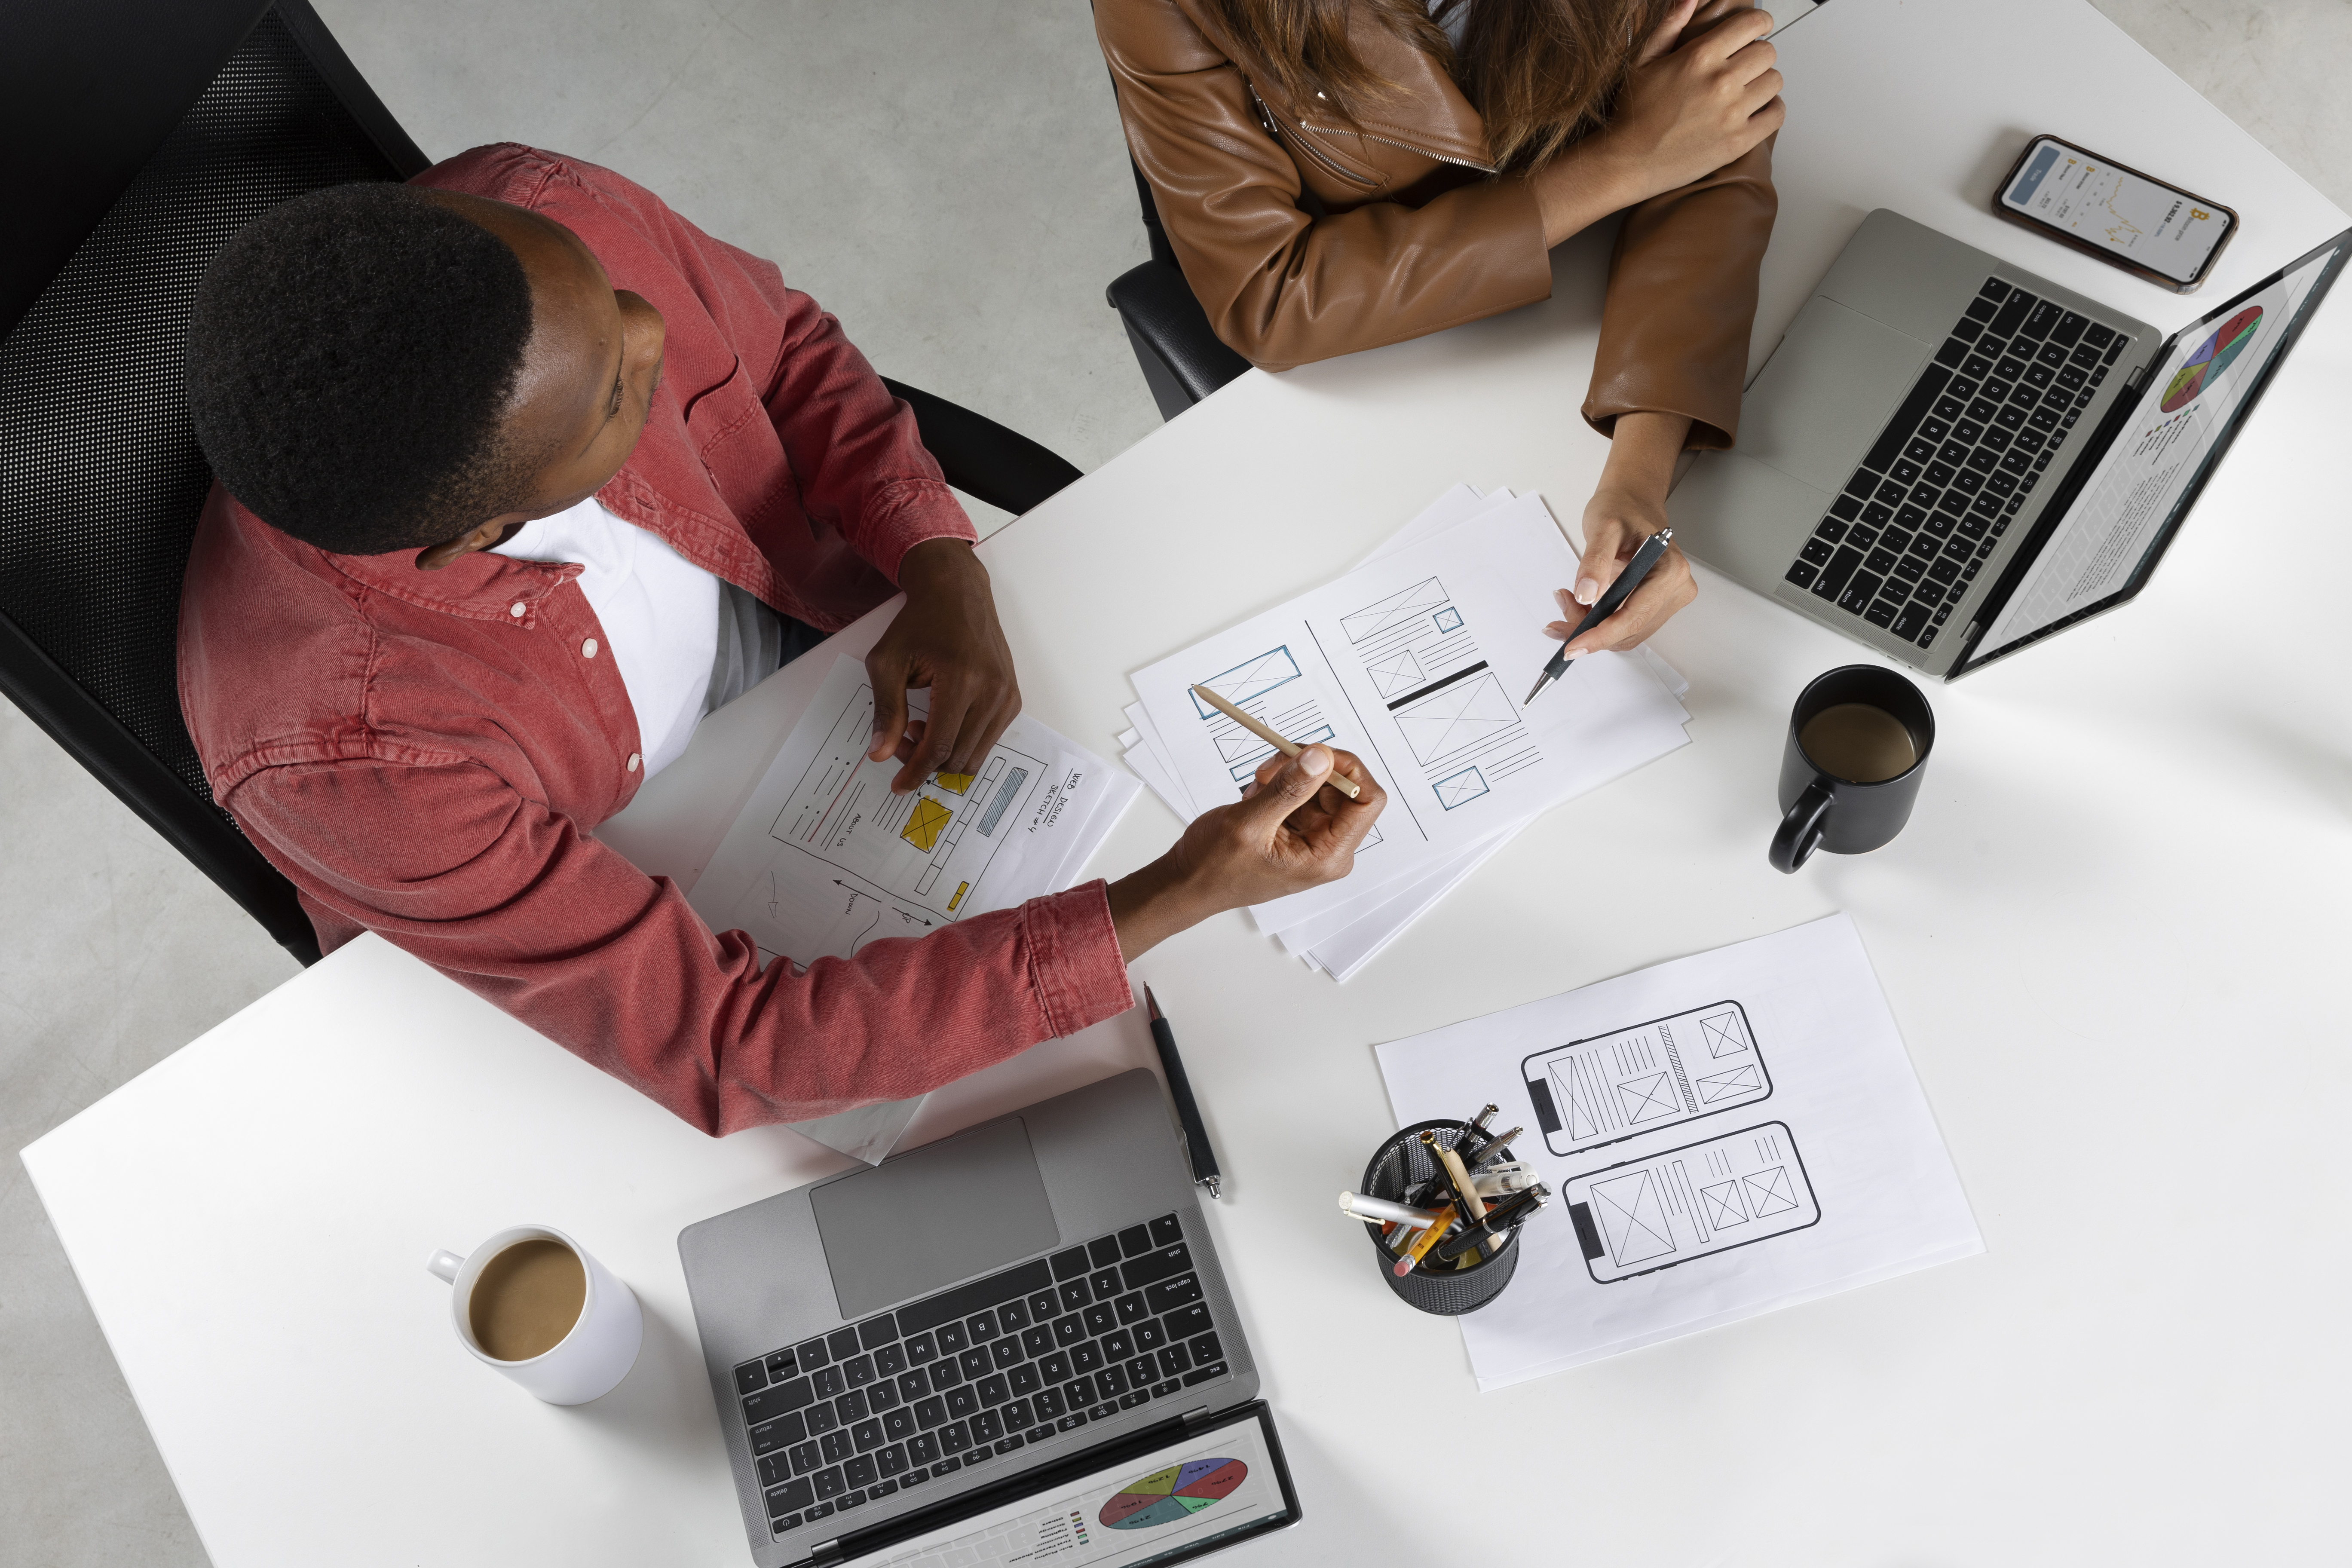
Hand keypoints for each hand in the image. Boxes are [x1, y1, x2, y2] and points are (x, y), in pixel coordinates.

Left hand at [865, 539, 1020, 793]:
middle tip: (902, 741)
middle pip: (958, 757)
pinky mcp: (1013, 699)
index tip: (898, 785)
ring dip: (944, 755)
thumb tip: (880, 754)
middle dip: (926, 762)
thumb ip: (886, 710)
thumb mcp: (888, 662)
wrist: (957, 593)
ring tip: (921, 727)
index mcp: (961, 680)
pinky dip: (963, 743)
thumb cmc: (920, 623)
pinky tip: (942, 720)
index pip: (939, 746)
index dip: (915, 772)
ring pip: (976, 755)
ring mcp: (1007, 696)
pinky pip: (988, 741)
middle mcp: (992, 691)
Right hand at [1106, 746, 1385, 960]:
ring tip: (1257, 788)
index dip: (1348, 769)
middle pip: (1342, 787)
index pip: (1367, 801)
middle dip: (1309, 769)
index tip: (1315, 753)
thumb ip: (1288, 789)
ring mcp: (1313, 837)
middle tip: (1273, 766)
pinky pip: (1301, 791)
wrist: (1188, 882)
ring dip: (1289, 776)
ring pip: (1319, 784)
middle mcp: (1327, 847)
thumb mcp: (1249, 824)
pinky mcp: (1297, 828)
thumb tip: (1322, 757)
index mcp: (1328, 856)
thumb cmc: (1214, 869)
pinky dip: (1279, 785)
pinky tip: (1255, 798)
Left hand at [1555, 412, 1697, 655]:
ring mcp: (1668, 599)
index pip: (1633, 617)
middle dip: (1590, 631)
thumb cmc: (1621, 508)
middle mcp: (1676, 589)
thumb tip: (1587, 594)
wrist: (1631, 502)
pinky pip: (1625, 626)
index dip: (1600, 636)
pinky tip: (1580, 606)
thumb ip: (1595, 561)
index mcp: (1670, 571)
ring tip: (1568, 603)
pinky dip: (1599, 623)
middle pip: (1629, 630)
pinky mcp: (1656, 604)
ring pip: (1625, 633)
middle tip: (1557, 619)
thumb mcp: (1602, 527)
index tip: (1572, 647)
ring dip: (1592, 628)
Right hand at [1585, 1, 1782, 208]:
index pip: (1752, 24)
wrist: (1627, 162)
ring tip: (1748, 89)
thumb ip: (1670, 26)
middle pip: (1767, 52)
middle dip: (1758, 55)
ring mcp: (1732, 113)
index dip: (1760, 23)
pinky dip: (1771, 109)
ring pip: (1774, 81)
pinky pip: (1776, 114)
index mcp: (1699, 56)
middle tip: (1745, 65)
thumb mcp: (1644, 62)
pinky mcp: (1738, 141)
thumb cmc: (1633, 114)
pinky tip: (1756, 110)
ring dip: (1764, 82)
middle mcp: (1720, 82)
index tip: (1757, 30)